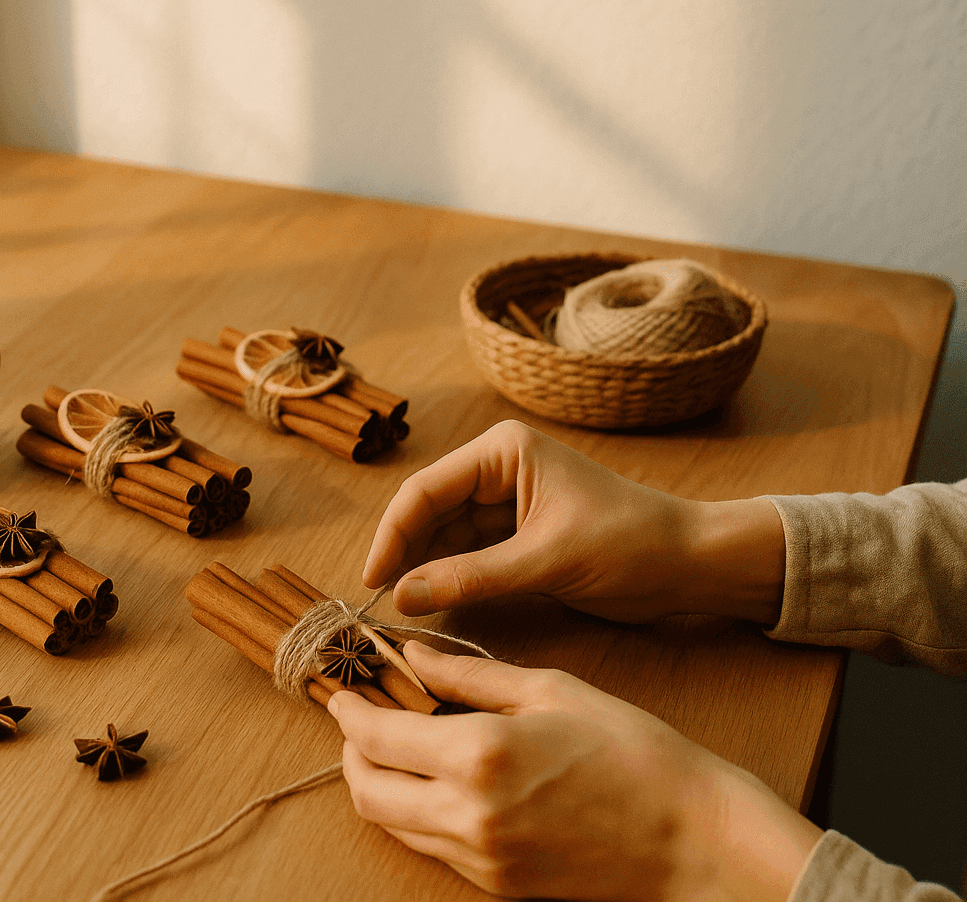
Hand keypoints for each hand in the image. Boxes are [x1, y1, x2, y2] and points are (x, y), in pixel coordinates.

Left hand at [331, 642, 819, 900]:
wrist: (697, 841)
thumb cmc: (635, 754)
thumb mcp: (550, 691)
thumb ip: (469, 675)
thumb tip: (411, 655)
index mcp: (479, 756)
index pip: (375, 737)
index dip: (348, 712)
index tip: (344, 692)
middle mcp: (468, 815)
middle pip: (366, 792)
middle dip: (351, 753)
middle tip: (362, 720)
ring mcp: (481, 859)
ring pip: (393, 826)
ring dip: (381, 784)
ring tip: (400, 747)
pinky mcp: (498, 886)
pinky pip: (433, 848)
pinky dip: (418, 813)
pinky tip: (442, 780)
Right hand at [363, 420, 785, 623]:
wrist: (692, 565)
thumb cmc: (631, 544)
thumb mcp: (548, 561)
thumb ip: (472, 577)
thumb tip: (402, 596)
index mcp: (503, 452)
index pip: (424, 491)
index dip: (392, 536)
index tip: (372, 581)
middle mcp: (497, 470)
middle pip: (427, 513)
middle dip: (403, 555)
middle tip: (377, 604)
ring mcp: (505, 504)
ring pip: (442, 539)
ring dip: (422, 572)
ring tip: (397, 611)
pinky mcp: (516, 538)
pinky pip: (467, 558)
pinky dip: (448, 582)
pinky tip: (430, 607)